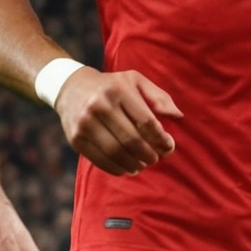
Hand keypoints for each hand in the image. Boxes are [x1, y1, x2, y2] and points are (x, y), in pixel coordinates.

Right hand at [54, 66, 183, 175]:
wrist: (71, 87)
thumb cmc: (112, 86)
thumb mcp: (136, 81)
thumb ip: (159, 97)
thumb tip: (178, 116)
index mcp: (119, 90)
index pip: (146, 121)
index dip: (160, 138)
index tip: (169, 147)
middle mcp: (100, 105)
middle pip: (131, 140)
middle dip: (148, 154)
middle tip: (156, 159)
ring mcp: (85, 123)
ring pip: (115, 153)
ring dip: (134, 164)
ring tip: (143, 165)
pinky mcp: (76, 138)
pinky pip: (99, 160)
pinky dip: (116, 169)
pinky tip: (127, 168)